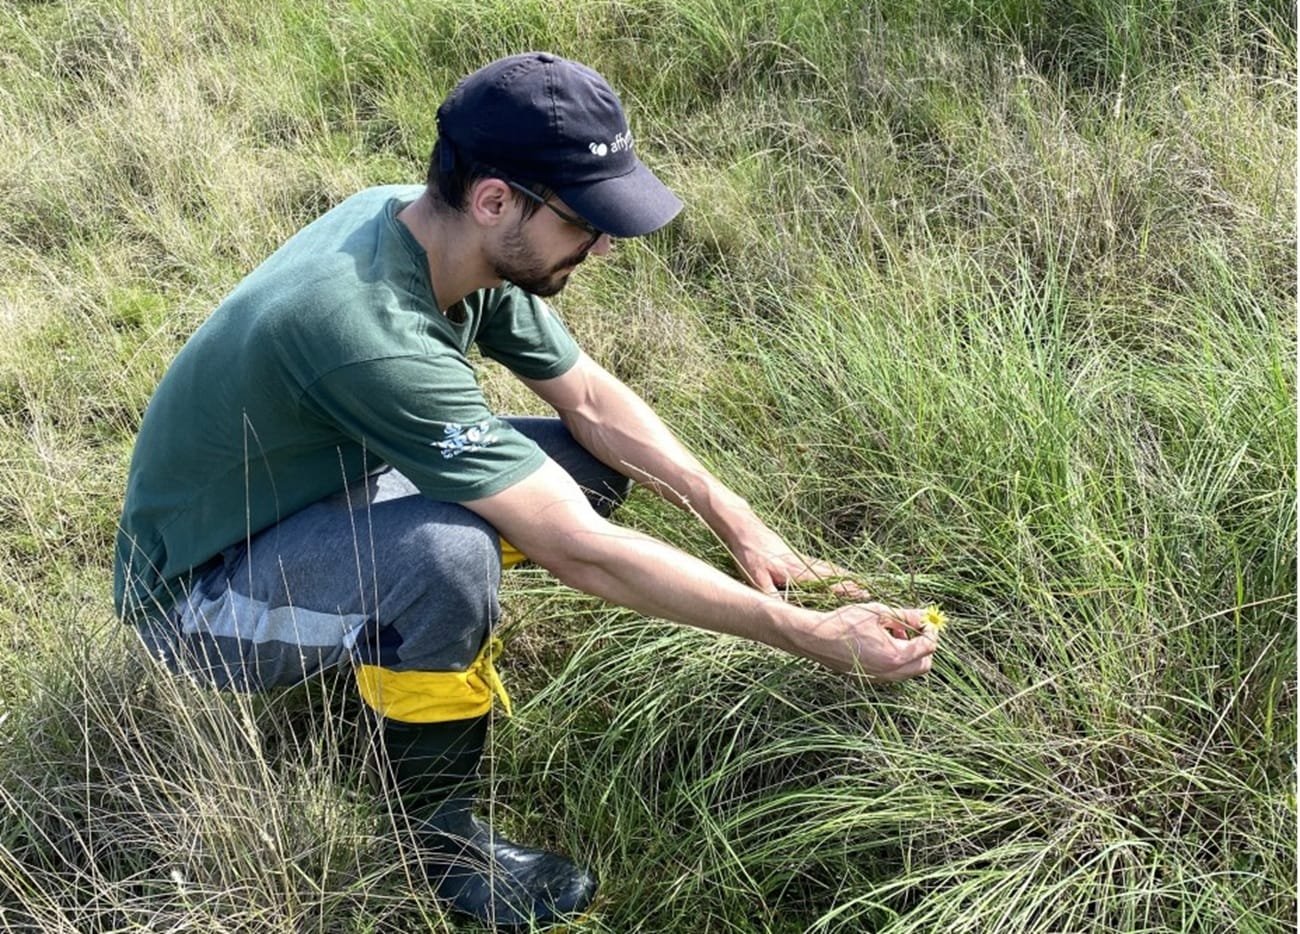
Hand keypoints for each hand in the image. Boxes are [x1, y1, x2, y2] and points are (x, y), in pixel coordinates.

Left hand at [726, 522, 869, 599]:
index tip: (862, 595)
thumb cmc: (751, 556)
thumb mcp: (755, 577)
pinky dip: (837, 570)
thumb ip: (768, 594)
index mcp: (797, 572)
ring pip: (831, 569)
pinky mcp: (800, 557)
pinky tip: (842, 573)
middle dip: (852, 585)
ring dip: (847, 577)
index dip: (844, 591)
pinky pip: (823, 566)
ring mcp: (805, 560)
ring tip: (864, 585)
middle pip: (834, 576)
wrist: (747, 531)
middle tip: (871, 594)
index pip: (826, 583)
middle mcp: (805, 565)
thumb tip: (780, 610)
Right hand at [792, 603, 936, 680]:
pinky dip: (896, 659)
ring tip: (893, 631)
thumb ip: (905, 616)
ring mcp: (880, 679)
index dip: (930, 630)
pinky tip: (881, 641)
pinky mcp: (870, 679)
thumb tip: (924, 615)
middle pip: (924, 665)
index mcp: (895, 656)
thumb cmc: (845, 622)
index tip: (925, 620)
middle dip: (924, 646)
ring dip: (909, 652)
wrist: (816, 638)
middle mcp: (890, 673)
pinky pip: (894, 672)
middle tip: (913, 628)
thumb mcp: (878, 613)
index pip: (928, 647)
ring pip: (909, 671)